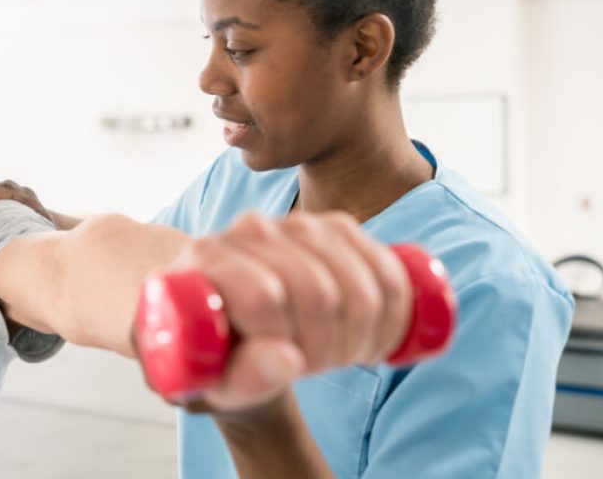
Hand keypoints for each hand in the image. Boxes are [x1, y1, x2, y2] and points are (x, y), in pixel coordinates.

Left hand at [166, 211, 410, 411]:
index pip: (265, 297)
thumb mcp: (215, 379)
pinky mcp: (337, 226)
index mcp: (208, 258)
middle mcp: (250, 229)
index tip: (287, 368)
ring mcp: (297, 222)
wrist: (229, 321)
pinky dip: (394, 314)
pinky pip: (387, 270)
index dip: (287, 345)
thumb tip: (288, 361)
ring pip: (358, 285)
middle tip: (316, 368)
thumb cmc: (216, 354)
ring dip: (363, 336)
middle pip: (318, 293)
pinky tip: (376, 336)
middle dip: (328, 348)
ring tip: (340, 356)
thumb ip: (243, 376)